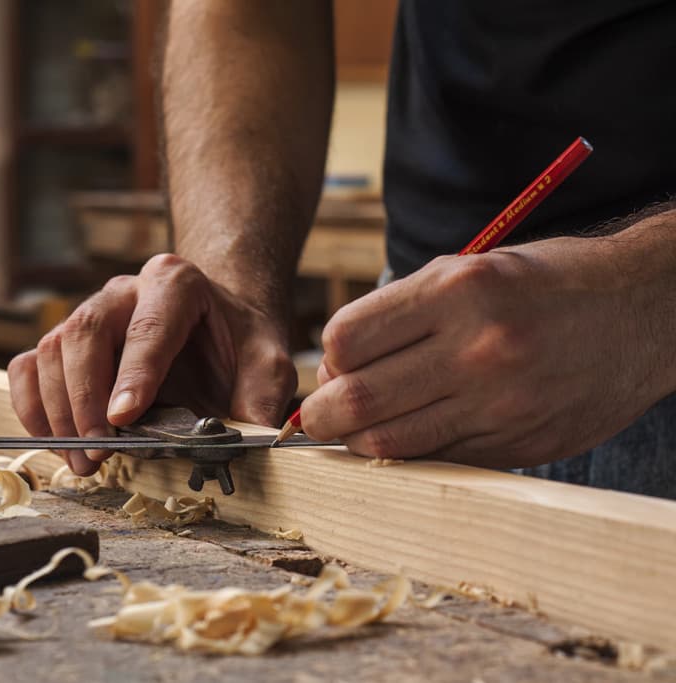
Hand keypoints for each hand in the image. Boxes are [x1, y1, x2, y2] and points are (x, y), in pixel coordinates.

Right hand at [8, 254, 296, 474]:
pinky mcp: (66, 340)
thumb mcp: (269, 363)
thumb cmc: (240, 341)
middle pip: (84, 335)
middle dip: (85, 401)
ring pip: (51, 352)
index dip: (133, 375)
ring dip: (57, 413)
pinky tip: (55, 442)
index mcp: (176, 283)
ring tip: (83, 461)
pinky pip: (29, 366)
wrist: (218, 321)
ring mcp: (88, 312)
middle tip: (97, 452)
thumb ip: (262, 397)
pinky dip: (32, 407)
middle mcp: (124, 290)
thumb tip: (249, 441)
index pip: (148, 327)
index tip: (122, 419)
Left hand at [300, 236, 670, 467]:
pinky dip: (410, 452)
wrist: (642, 311)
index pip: (348, 338)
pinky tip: (410, 434)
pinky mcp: (520, 444)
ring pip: (391, 442)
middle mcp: (479, 348)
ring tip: (357, 428)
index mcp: (459, 290)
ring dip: (358, 440)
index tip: (333, 364)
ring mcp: (502, 403)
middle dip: (321, 414)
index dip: (328, 357)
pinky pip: (438, 459)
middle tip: (318, 415)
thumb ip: (402, 312)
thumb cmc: (543, 283)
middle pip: (359, 400)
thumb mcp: (469, 268)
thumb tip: (337, 365)